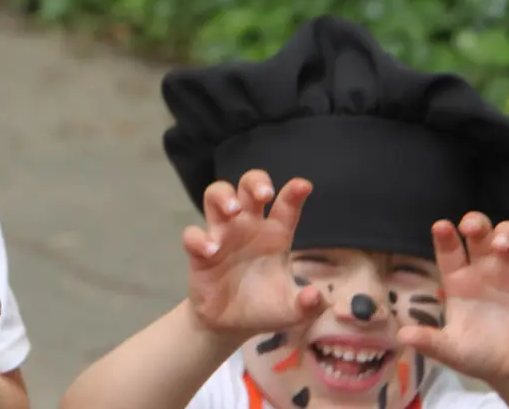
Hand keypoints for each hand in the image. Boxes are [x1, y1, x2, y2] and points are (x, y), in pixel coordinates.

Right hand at [181, 171, 325, 336]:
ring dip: (224, 196)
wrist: (230, 326)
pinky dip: (199, 239)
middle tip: (264, 195)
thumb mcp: (292, 311)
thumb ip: (308, 306)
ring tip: (233, 211)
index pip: (286, 205)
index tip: (303, 186)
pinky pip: (193, 235)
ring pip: (216, 195)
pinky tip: (212, 251)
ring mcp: (222, 235)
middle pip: (248, 186)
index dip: (293, 192)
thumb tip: (316, 296)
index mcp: (275, 234)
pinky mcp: (199, 252)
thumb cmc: (264, 308)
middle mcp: (248, 227)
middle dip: (255, 182)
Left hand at [397, 213, 508, 391]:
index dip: (445, 237)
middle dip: (476, 223)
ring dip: (508, 233)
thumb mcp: (451, 350)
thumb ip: (431, 342)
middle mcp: (484, 269)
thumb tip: (403, 336)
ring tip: (502, 247)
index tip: (441, 226)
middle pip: (480, 233)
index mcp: (458, 280)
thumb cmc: (477, 354)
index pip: (449, 250)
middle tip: (471, 229)